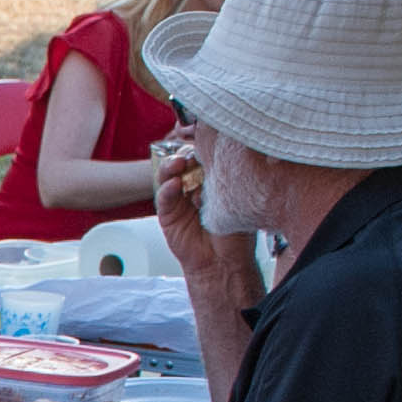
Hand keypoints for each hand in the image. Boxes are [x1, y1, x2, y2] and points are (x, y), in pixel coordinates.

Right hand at [154, 141, 231, 291]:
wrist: (224, 262)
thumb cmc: (236, 232)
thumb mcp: (237, 199)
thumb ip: (228, 178)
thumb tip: (231, 153)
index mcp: (212, 181)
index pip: (203, 157)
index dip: (201, 147)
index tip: (204, 139)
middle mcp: (194, 187)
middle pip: (183, 162)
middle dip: (185, 154)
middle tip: (192, 151)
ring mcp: (179, 200)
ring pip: (169, 177)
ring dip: (171, 167)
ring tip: (179, 163)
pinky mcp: (168, 215)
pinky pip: (164, 198)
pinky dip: (167, 189)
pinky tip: (174, 185)